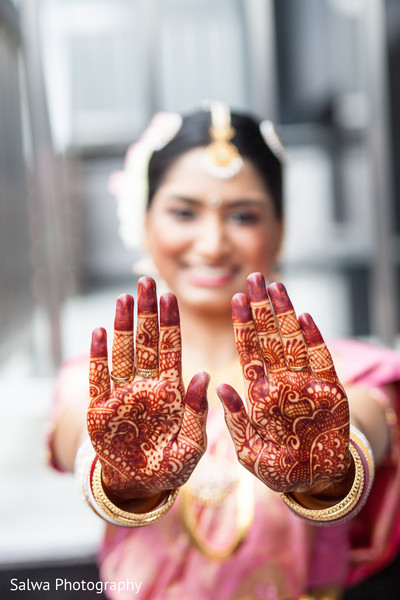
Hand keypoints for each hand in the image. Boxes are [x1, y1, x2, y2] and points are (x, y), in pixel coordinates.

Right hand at [88, 276, 208, 499]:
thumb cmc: (171, 465)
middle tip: (146, 281)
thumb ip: (197, 412)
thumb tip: (202, 376)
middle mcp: (147, 385)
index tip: (170, 296)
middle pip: (146, 342)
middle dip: (146, 312)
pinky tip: (100, 332)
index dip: (170, 323)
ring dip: (123, 325)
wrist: (140, 485)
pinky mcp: (100, 408)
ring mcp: (123, 394)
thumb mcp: (192, 444)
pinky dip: (98, 356)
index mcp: (171, 390)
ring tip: (124, 298)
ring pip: (123, 352)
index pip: (171, 349)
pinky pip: (99, 378)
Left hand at [218, 273, 349, 494]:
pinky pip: (322, 362)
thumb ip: (236, 422)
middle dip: (262, 309)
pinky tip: (305, 318)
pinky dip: (314, 340)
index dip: (243, 326)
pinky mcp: (331, 393)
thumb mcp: (250, 451)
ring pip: (294, 342)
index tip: (235, 299)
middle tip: (254, 278)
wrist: (317, 482)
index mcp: (261, 393)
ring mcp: (306, 385)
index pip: (250, 352)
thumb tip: (223, 387)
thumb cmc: (279, 469)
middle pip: (270, 338)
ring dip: (285, 314)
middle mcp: (283, 382)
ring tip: (276, 287)